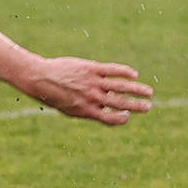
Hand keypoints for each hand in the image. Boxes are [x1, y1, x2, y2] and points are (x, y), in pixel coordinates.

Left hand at [25, 59, 152, 126]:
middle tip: (149, 106)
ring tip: (149, 92)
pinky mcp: (91, 69)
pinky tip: (133, 74)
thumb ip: (87, 110)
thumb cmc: (52, 94)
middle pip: (121, 104)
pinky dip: (125, 72)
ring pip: (122, 87)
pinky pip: (113, 70)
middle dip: (137, 106)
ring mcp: (93, 83)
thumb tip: (103, 109)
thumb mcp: (68, 108)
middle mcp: (93, 98)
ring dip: (137, 90)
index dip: (122, 119)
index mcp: (87, 111)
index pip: (111, 119)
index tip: (127, 115)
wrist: (39, 78)